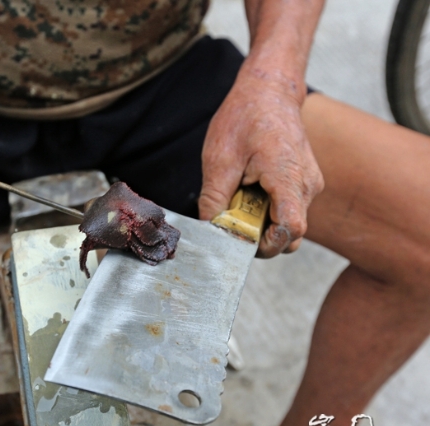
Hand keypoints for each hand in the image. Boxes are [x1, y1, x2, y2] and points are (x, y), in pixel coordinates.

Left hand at [199, 67, 323, 256]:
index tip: (241, 238)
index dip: (266, 244)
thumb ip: (214, 199)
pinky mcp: (304, 182)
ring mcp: (309, 184)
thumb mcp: (219, 159)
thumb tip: (209, 229)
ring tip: (239, 198)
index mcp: (288, 177)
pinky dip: (268, 209)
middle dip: (261, 237)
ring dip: (263, 222)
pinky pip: (288, 208)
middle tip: (232, 221)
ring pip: (288, 222)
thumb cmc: (246, 117)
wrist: (269, 90)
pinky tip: (249, 190)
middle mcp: (307, 185)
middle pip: (290, 234)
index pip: (290, 229)